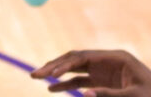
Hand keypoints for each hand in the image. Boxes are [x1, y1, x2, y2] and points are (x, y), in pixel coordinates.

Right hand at [31, 49, 150, 96]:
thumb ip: (109, 95)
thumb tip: (82, 93)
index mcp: (116, 58)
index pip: (82, 57)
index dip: (63, 64)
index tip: (48, 73)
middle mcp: (107, 61)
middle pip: (74, 60)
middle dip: (54, 66)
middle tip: (34, 75)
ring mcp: (105, 71)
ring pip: (75, 69)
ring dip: (57, 74)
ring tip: (39, 79)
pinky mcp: (105, 82)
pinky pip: (81, 80)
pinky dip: (67, 84)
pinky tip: (53, 89)